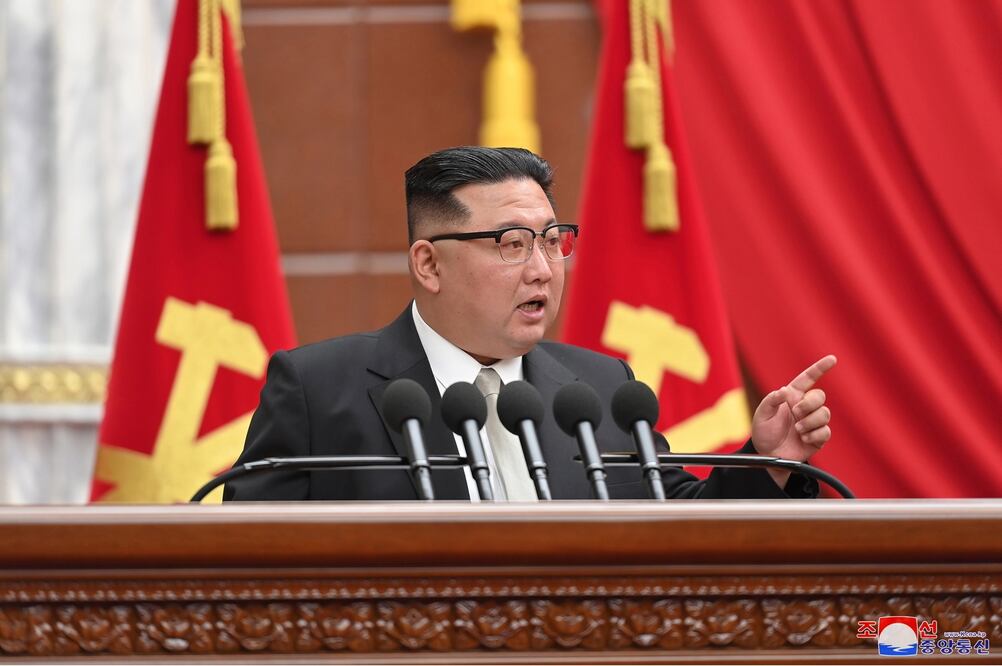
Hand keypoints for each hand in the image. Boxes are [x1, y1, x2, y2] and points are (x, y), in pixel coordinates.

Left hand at [751, 355, 836, 487]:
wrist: (768, 455)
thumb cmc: (764, 432)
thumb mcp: (761, 415)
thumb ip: (770, 400)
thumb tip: (784, 391)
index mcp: (792, 396)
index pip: (808, 378)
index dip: (820, 368)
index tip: (832, 359)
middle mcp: (804, 407)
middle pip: (819, 396)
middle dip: (809, 404)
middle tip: (796, 414)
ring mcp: (813, 421)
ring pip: (825, 414)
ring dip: (810, 422)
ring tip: (797, 430)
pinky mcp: (818, 437)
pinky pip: (825, 431)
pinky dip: (814, 435)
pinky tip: (803, 439)